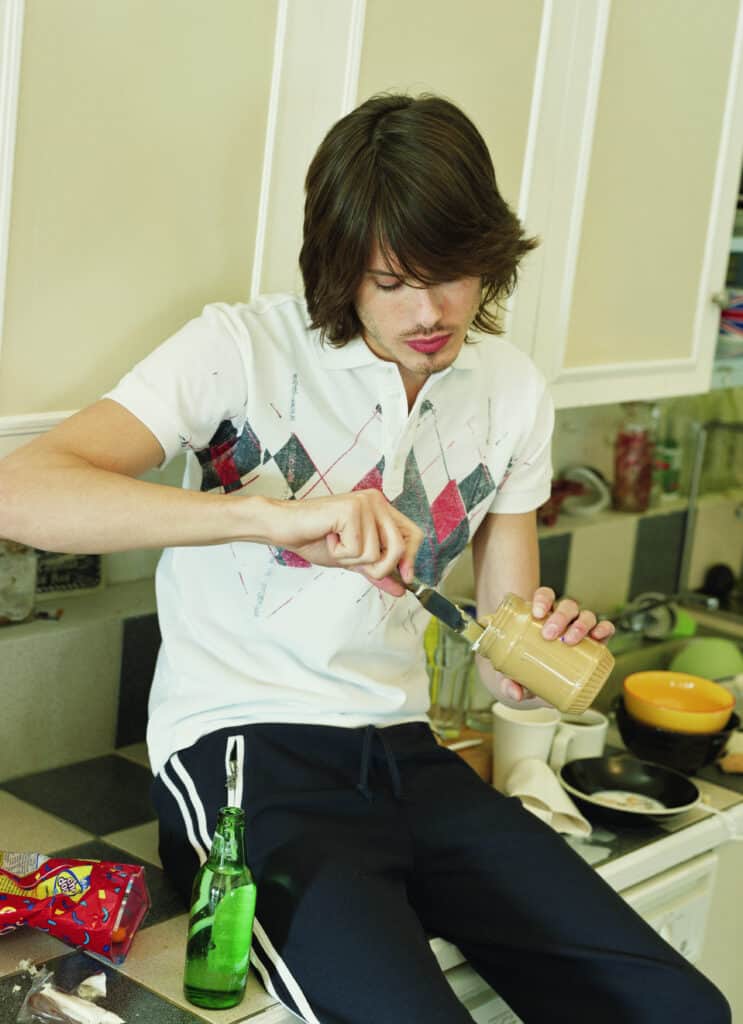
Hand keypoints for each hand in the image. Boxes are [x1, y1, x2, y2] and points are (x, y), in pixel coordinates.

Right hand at [266, 489, 423, 594]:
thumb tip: (401, 589)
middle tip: (353, 560)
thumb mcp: (353, 559)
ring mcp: (364, 504)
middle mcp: (376, 502)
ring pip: (376, 553)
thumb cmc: (314, 538)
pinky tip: (328, 538)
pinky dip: (339, 552)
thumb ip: (377, 571)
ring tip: (335, 543)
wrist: (284, 528)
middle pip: (399, 547)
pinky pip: (357, 549)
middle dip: (379, 566)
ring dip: (351, 559)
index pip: (413, 534)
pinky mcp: (351, 510)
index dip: (411, 559)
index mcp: (380, 508)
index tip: (404, 579)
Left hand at [493, 587, 615, 705]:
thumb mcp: (514, 677)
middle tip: (549, 634)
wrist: (540, 684)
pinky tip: (599, 637)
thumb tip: (515, 693)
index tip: (537, 613)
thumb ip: (509, 684)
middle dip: (560, 616)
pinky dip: (604, 630)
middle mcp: (563, 619)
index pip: (545, 596)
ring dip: (580, 625)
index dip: (543, 599)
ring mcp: (580, 629)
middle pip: (567, 606)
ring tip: (570, 640)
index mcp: (542, 616)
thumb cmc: (525, 670)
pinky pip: (605, 629)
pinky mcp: (595, 642)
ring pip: (586, 615)